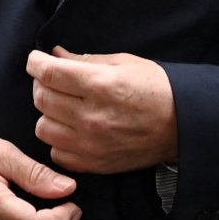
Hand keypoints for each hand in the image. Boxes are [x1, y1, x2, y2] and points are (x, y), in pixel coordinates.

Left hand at [27, 46, 177, 173]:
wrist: (182, 125)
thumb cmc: (156, 88)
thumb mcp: (123, 63)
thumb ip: (84, 59)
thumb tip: (55, 55)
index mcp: (100, 85)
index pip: (49, 73)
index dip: (36, 63)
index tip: (36, 60)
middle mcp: (91, 116)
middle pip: (41, 99)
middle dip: (41, 84)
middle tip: (53, 79)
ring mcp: (91, 144)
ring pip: (43, 127)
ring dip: (48, 113)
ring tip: (64, 106)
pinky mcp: (94, 164)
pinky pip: (56, 152)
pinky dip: (59, 139)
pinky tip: (72, 128)